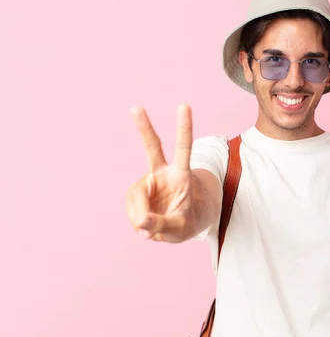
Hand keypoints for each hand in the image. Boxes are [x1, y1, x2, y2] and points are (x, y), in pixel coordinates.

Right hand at [126, 104, 198, 241]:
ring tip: (151, 230)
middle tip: (136, 108)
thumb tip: (141, 221)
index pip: (183, 149)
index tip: (184, 106)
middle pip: (152, 148)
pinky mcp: (138, 195)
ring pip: (136, 199)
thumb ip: (163, 224)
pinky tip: (146, 227)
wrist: (184, 224)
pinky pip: (133, 212)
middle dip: (144, 128)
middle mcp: (163, 174)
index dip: (184, 128)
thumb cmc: (189, 220)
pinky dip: (138, 224)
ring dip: (141, 218)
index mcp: (181, 175)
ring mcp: (148, 184)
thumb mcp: (183, 228)